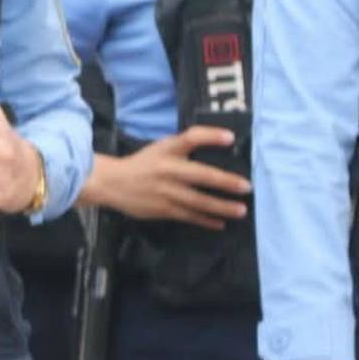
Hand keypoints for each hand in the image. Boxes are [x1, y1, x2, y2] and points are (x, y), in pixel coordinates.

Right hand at [83, 127, 248, 227]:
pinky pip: (189, 216)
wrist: (113, 183)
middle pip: (201, 174)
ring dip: (221, 207)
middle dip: (225, 182)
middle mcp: (168, 169)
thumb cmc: (144, 164)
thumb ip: (184, 149)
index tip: (231, 137)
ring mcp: (166, 191)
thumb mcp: (161, 149)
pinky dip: (206, 220)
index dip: (210, 136)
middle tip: (245, 187)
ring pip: (199, 201)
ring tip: (241, 210)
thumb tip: (219, 150)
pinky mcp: (163, 209)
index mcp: (167, 150)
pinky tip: (220, 223)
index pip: (190, 138)